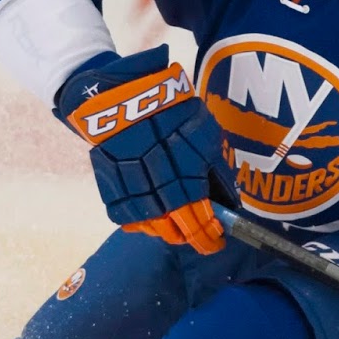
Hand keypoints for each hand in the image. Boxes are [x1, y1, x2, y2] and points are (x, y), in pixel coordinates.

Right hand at [56, 46, 228, 254]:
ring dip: (169, 233)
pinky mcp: (110, 188)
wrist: (124, 97)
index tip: (218, 241)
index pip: (200, 222)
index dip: (210, 237)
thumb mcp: (207, 136)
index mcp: (185, 181)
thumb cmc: (173, 113)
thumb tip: (228, 200)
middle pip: (177, 231)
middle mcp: (157, 192)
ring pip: (152, 229)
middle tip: (203, 238)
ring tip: (180, 228)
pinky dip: (141, 223)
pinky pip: (127, 218)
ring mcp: (131, 193)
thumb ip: (217, 171)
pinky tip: (153, 218)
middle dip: (193, 238)